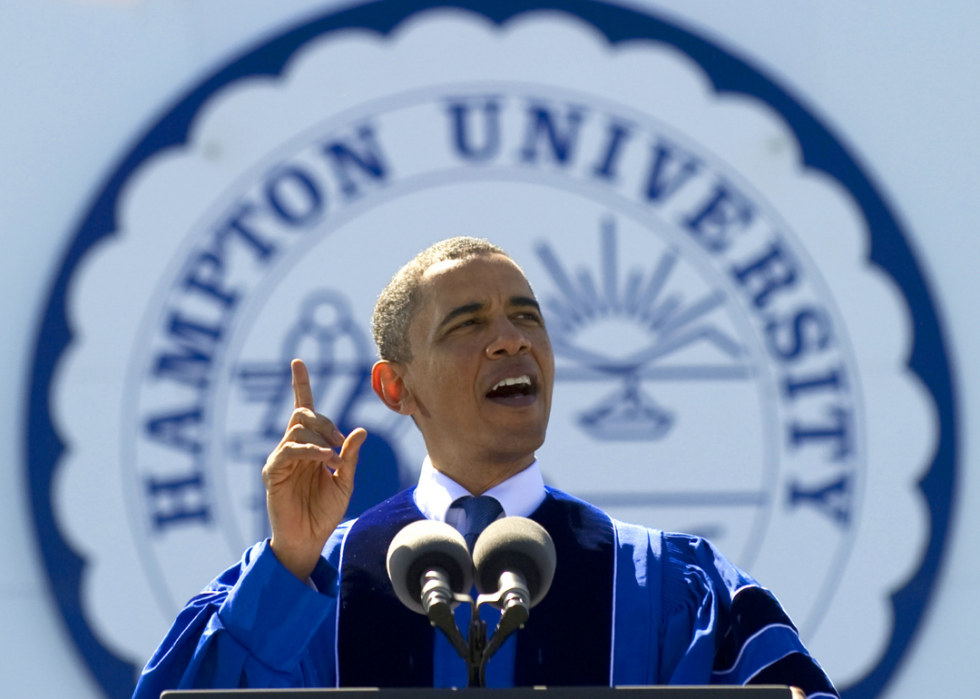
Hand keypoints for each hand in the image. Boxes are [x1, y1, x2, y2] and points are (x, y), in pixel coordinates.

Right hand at [263, 358, 366, 580]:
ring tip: (334, 459)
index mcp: (311, 446)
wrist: (309, 539)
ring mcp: (281, 458)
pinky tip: (326, 460)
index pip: (303, 409)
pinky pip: (289, 450)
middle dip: (324, 421)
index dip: (300, 384)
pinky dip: (310, 451)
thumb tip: (360, 431)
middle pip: (303, 414)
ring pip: (297, 429)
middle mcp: (294, 447)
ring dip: (321, 438)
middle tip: (340, 442)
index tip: (297, 362)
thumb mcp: (345, 481)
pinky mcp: (272, 472)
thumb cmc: (325, 511)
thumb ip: (350, 456)